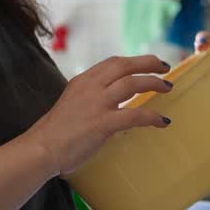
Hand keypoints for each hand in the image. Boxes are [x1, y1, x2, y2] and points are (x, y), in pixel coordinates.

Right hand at [32, 54, 174, 176]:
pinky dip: (152, 116)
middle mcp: (91, 87)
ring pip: (132, 84)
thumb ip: (89, 99)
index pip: (112, 63)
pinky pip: (135, 115)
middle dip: (148, 63)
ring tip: (167, 87)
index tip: (147, 63)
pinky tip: (163, 121)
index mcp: (83, 81)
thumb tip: (108, 104)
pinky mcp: (103, 123)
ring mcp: (97, 103)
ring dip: (153, 83)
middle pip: (125, 65)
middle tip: (165, 67)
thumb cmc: (54, 133)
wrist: (42, 148)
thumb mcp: (71, 103)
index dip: (132, 61)